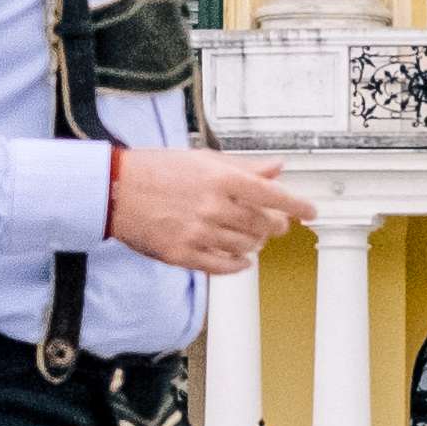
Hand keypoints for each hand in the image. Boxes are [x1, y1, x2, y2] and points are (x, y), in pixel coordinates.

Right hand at [108, 145, 300, 275]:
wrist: (115, 190)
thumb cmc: (157, 169)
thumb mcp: (203, 159)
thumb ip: (244, 167)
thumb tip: (277, 168)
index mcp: (221, 179)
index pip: (273, 195)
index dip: (298, 205)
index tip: (311, 211)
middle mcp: (214, 207)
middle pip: (264, 225)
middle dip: (277, 226)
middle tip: (277, 224)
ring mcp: (199, 233)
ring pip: (246, 247)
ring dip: (256, 244)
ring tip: (251, 237)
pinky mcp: (183, 254)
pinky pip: (222, 266)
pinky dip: (239, 265)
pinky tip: (242, 260)